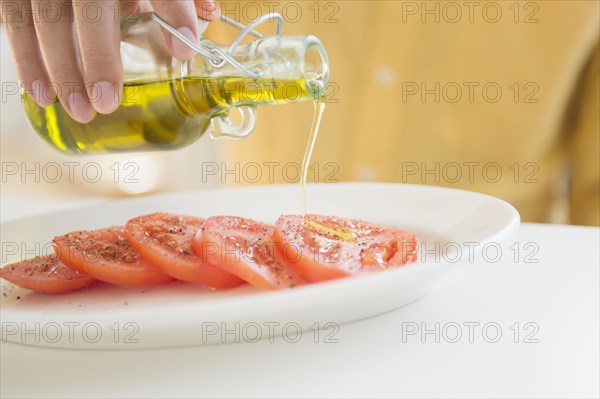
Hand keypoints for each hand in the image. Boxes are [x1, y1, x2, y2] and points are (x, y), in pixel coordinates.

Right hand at [0, 0, 219, 121]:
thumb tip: (211, 15)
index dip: (174, 11)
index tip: (185, 49)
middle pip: (90, 9)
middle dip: (98, 57)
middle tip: (107, 103)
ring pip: (45, 18)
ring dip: (58, 69)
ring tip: (78, 110)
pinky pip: (12, 19)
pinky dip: (26, 60)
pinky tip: (41, 94)